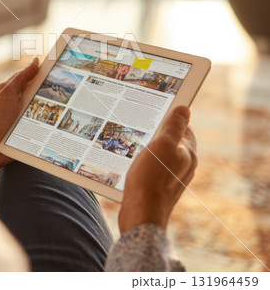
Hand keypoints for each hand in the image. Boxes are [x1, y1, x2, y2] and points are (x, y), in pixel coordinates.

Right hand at [119, 106, 196, 232]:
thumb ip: (174, 127)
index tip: (159, 106)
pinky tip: (132, 159)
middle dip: (160, 129)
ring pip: (162, 153)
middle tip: (143, 120)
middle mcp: (183, 165)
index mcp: (187, 153)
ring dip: (150, 144)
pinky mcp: (158, 186)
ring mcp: (171, 177)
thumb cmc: (151, 179)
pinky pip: (153, 166)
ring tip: (135, 137)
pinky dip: (145, 159)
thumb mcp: (162, 145)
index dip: (174, 115)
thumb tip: (184, 108)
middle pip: (173, 139)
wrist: (141, 214)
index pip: (186, 127)